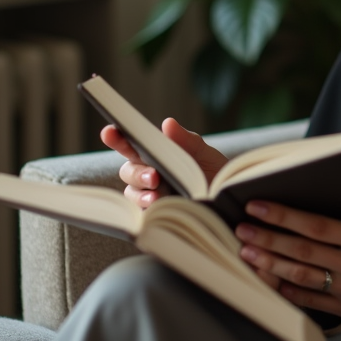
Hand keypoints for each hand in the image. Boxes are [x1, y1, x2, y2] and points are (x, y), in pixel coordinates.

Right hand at [101, 118, 227, 208]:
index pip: (131, 145)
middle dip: (137, 173)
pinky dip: (147, 212)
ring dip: (141, 194)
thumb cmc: (214, 172)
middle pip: (128, 171)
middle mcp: (148, 174)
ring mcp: (150, 195)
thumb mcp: (204, 154)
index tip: (110, 132)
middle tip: (154, 176)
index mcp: (155, 154)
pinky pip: (142, 215)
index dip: (117, 138)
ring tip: (156, 196)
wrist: (231, 201)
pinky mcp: (155, 216)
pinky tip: (158, 210)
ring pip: (132, 193)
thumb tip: (167, 124)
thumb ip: (186, 140)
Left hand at [234, 160, 340, 322]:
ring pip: (303, 277)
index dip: (285, 215)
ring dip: (271, 265)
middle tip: (240, 228)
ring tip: (247, 254)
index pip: (318, 225)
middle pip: (302, 251)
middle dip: (267, 238)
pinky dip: (291, 292)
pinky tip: (272, 281)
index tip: (259, 205)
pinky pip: (315, 302)